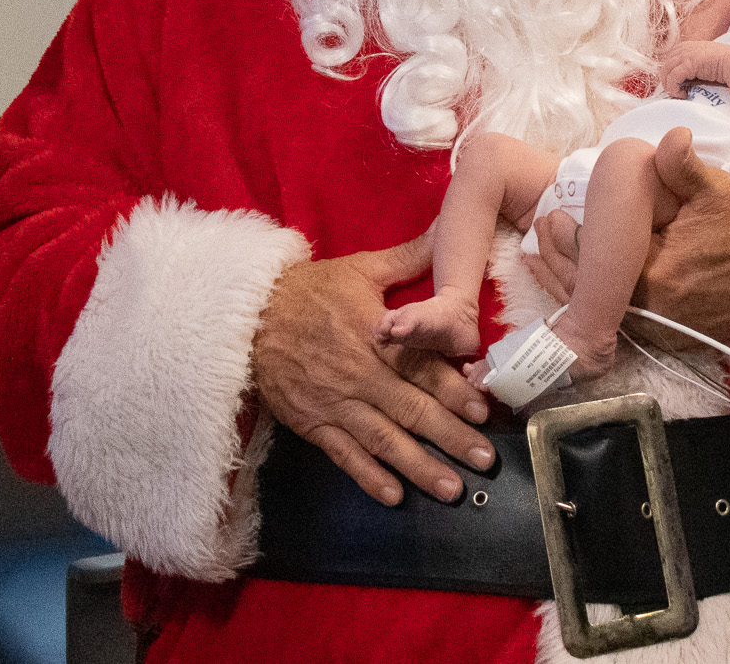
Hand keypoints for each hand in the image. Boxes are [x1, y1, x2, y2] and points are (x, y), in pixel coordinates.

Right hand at [250, 239, 496, 506]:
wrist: (245, 317)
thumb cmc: (309, 290)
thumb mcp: (360, 268)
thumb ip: (409, 259)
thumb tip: (448, 232)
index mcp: (375, 337)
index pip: (421, 368)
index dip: (454, 390)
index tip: (482, 411)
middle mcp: (359, 375)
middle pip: (411, 410)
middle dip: (450, 437)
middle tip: (484, 460)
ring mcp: (335, 404)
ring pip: (384, 440)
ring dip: (419, 467)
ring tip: (451, 489)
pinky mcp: (312, 424)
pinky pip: (344, 456)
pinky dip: (368, 478)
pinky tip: (394, 497)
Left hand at [527, 127, 729, 340]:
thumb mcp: (719, 190)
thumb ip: (683, 166)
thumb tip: (670, 134)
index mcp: (656, 278)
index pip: (596, 262)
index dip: (567, 242)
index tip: (548, 218)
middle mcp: (654, 312)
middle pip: (592, 290)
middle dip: (562, 263)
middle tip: (538, 237)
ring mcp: (664, 328)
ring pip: (606, 305)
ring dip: (577, 282)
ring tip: (545, 259)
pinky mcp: (675, 334)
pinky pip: (627, 315)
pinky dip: (606, 297)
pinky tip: (593, 281)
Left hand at [658, 39, 729, 93]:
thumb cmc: (724, 68)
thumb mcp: (703, 65)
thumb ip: (691, 69)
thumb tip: (680, 83)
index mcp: (687, 46)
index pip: (668, 60)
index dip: (669, 75)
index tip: (676, 87)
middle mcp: (684, 48)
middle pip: (664, 66)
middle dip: (667, 81)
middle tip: (676, 93)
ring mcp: (685, 54)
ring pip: (666, 72)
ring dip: (670, 86)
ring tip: (680, 94)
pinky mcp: (688, 63)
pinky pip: (673, 78)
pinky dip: (675, 89)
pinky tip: (684, 95)